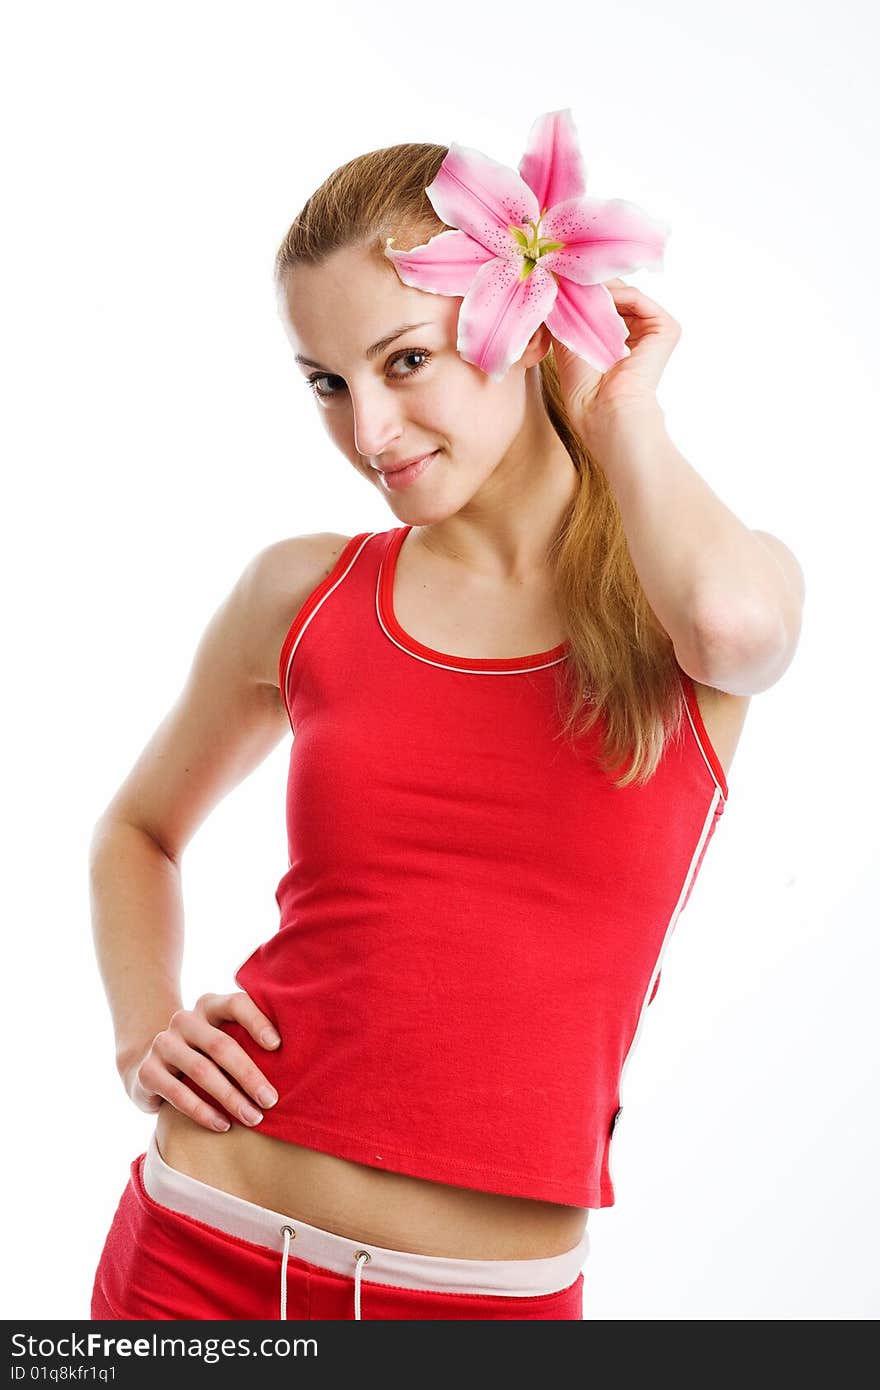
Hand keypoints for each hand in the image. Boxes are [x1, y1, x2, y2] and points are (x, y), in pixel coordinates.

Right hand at [122, 991, 281, 1132]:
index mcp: (209, 1005)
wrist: (149, 1068)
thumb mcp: (223, 1038)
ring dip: (231, 1098)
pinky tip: (224, 1125)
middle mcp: (184, 1020)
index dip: (257, 1021)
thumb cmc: (205, 1054)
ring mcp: (163, 1044)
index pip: (236, 1003)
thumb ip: (249, 1038)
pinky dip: (203, 1112)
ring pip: (201, 1071)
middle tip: (271, 1100)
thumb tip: (300, 1055)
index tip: (278, 1046)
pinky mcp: (148, 1071)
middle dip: (249, 1075)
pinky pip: (178, 1093)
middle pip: (221, 1044)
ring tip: (254, 1118)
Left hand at [550, 277, 680, 437]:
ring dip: (597, 288)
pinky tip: (596, 296)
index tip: (557, 284)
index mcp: (616, 346)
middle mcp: (636, 338)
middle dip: (588, 287)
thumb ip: (566, 315)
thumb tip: (555, 285)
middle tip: (564, 278)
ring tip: (577, 288)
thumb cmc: (585, 395)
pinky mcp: (666, 329)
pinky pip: (637, 298)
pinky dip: (615, 293)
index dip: (579, 296)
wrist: (608, 413)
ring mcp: (652, 333)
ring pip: (623, 295)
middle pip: (612, 298)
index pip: (600, 308)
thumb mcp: (567, 347)